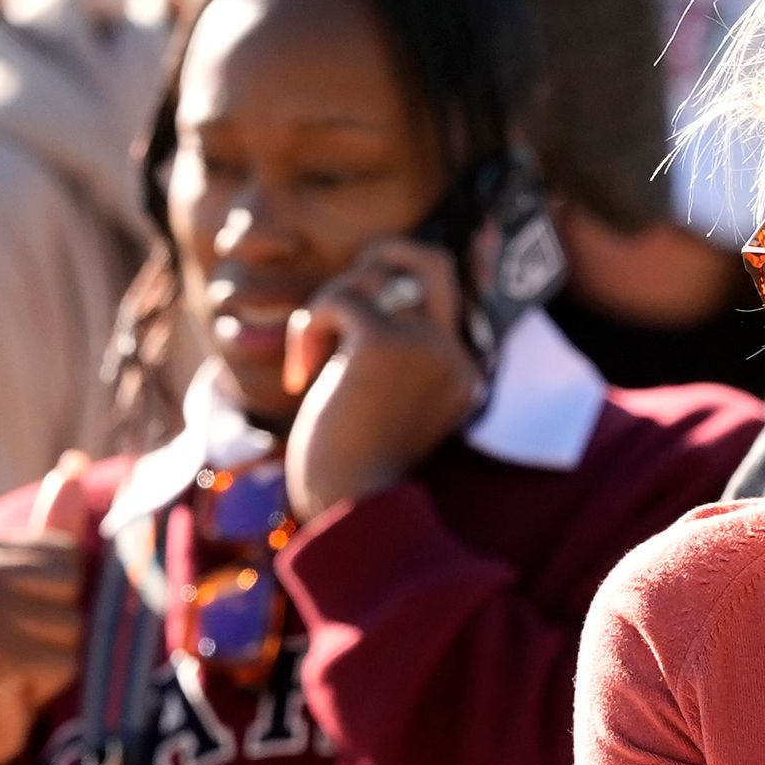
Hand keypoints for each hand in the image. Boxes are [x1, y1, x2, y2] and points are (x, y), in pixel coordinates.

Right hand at [0, 456, 92, 764]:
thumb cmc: (4, 660)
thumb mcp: (30, 592)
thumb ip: (53, 534)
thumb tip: (72, 465)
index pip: (72, 556)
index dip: (66, 600)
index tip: (31, 626)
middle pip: (76, 587)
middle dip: (68, 630)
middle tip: (28, 655)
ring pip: (76, 627)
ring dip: (63, 662)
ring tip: (25, 675)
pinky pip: (64, 661)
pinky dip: (53, 685)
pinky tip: (19, 694)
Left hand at [285, 239, 485, 518]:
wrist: (351, 509)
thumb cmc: (353, 469)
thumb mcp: (379, 404)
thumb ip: (384, 355)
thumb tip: (356, 298)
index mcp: (463, 372)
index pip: (459, 292)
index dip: (426, 266)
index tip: (396, 259)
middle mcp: (454, 353)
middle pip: (434, 260)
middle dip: (383, 254)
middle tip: (344, 292)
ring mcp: (425, 344)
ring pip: (372, 276)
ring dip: (328, 306)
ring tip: (311, 358)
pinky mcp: (384, 343)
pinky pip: (339, 299)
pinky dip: (309, 328)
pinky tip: (301, 375)